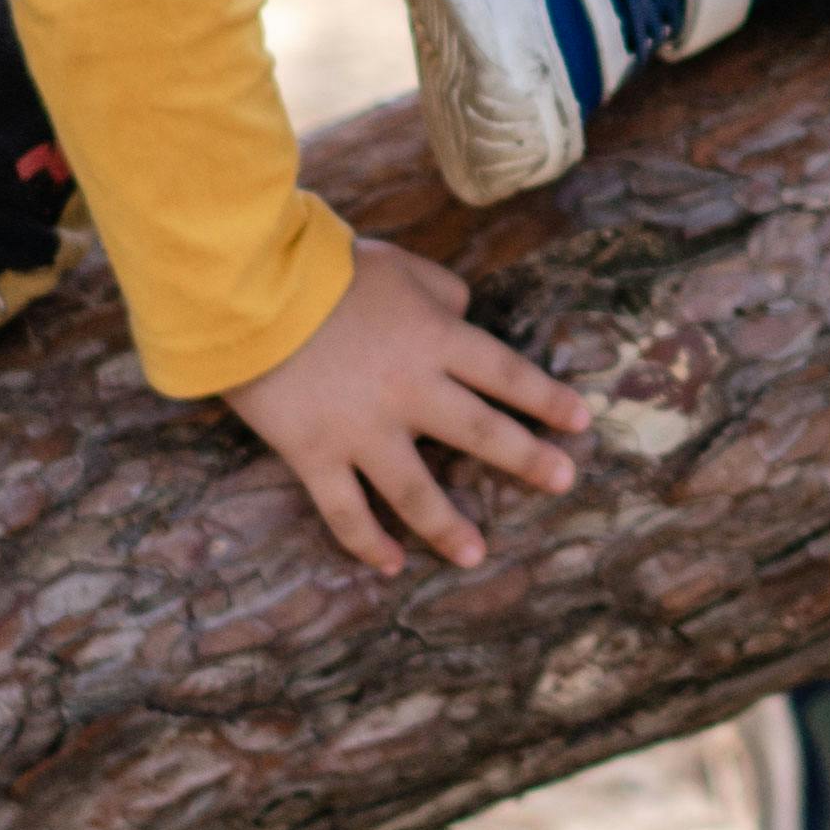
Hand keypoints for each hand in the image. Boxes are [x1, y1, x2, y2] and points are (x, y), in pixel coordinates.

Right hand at [220, 237, 588, 576]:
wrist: (249, 289)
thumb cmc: (324, 268)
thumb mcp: (399, 265)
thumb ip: (441, 290)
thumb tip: (465, 311)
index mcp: (435, 338)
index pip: (505, 373)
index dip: (545, 397)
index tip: (580, 421)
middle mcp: (411, 390)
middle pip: (481, 432)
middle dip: (528, 459)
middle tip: (563, 482)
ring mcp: (363, 429)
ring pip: (417, 491)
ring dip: (449, 526)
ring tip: (476, 555)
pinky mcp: (316, 454)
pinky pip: (346, 510)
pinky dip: (367, 542)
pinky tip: (389, 564)